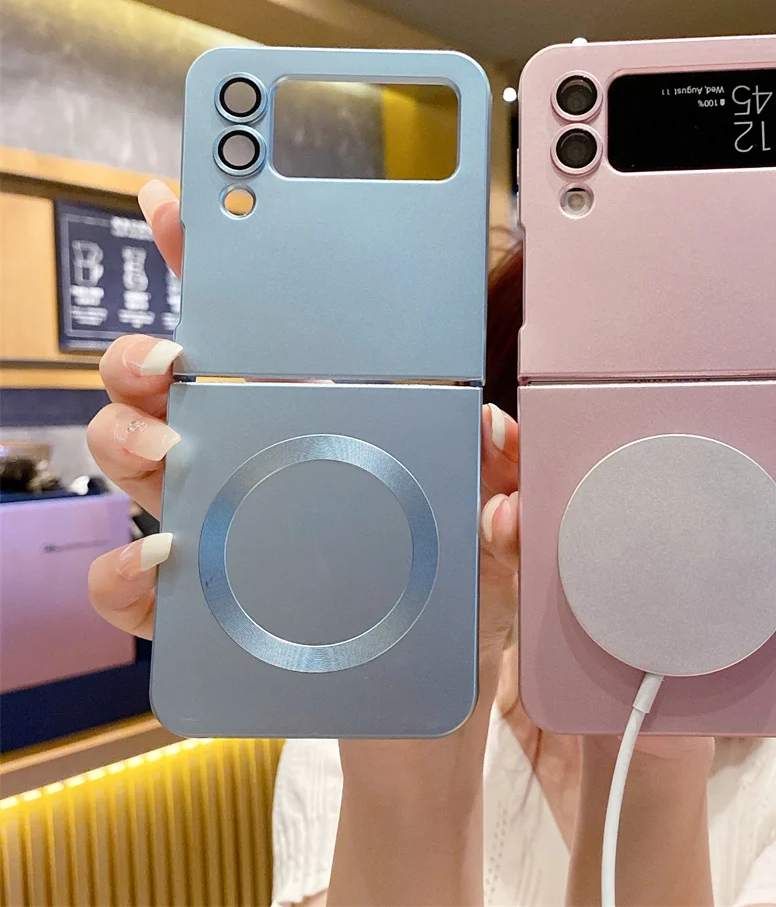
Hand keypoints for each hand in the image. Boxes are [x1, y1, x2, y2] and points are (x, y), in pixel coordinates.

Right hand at [85, 180, 519, 752]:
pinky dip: (132, 574)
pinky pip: (137, 583)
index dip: (211, 265)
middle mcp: (261, 459)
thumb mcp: (494, 532)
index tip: (179, 207)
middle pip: (171, 383)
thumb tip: (494, 437)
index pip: (259, 331)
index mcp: (324, 420)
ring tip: (170, 451)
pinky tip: (162, 570)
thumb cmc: (454, 605)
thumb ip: (502, 479)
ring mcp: (224, 529)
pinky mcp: (205, 609)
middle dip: (147, 355)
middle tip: (174, 364)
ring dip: (133, 441)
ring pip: (138, 460)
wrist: (424, 711)